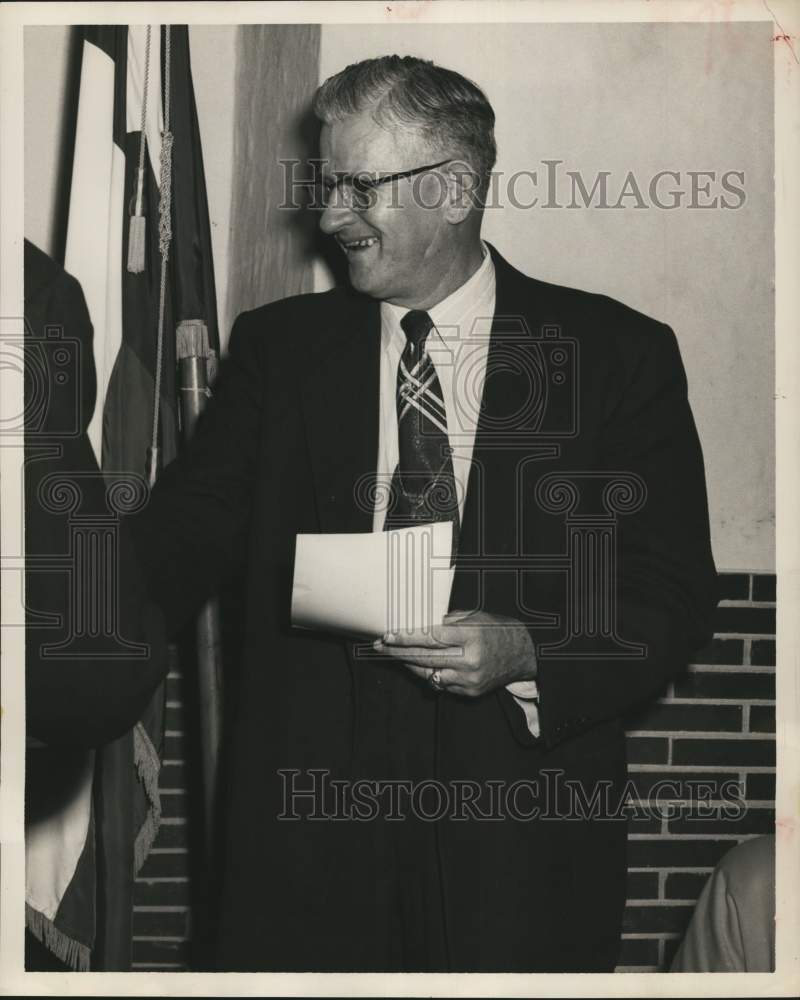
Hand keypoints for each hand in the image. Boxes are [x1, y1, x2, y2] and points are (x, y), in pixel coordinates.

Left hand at [372, 610, 536, 697]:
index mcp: (471, 636)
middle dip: (398, 652)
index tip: (387, 636)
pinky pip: (440, 684)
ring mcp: (469, 679)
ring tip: (392, 655)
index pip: (431, 637)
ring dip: (408, 664)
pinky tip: (416, 666)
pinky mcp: (470, 692)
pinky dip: (427, 674)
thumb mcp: (475, 617)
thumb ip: (447, 622)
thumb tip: (418, 625)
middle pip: (425, 657)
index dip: (406, 638)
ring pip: (428, 673)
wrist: (524, 655)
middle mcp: (470, 660)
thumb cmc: (497, 630)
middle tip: (379, 646)